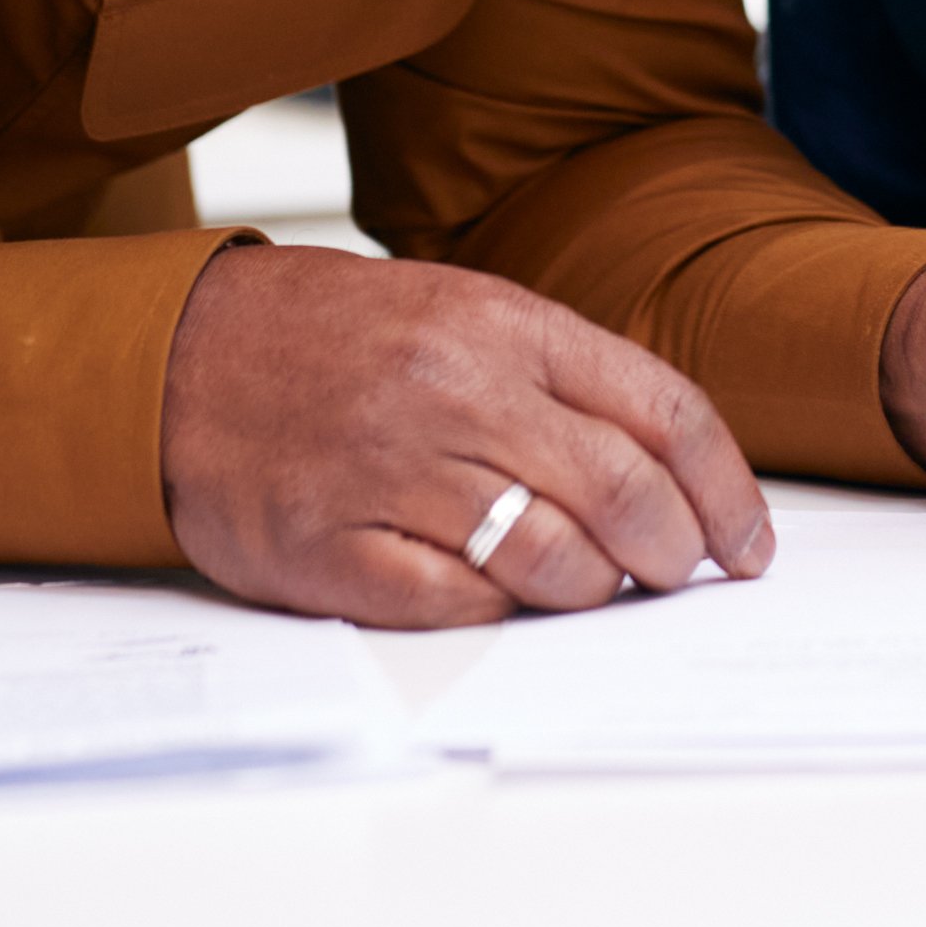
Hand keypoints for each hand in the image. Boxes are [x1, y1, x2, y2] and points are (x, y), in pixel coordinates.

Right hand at [157, 241, 776, 627]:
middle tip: (675, 576)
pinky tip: (489, 594)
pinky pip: (456, 606)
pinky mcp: (332, 546)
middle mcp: (456, 392)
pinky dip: (494, 614)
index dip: (727, 490)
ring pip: (551, 560)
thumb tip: (674, 471)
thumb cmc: (334, 340)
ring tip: (587, 588)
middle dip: (673, 554)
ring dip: (592, 591)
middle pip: (624, 494)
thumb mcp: (460, 311)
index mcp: (503, 325)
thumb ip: (561, 378)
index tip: (747, 543)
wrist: (178, 356)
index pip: (665, 411)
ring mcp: (391, 471)